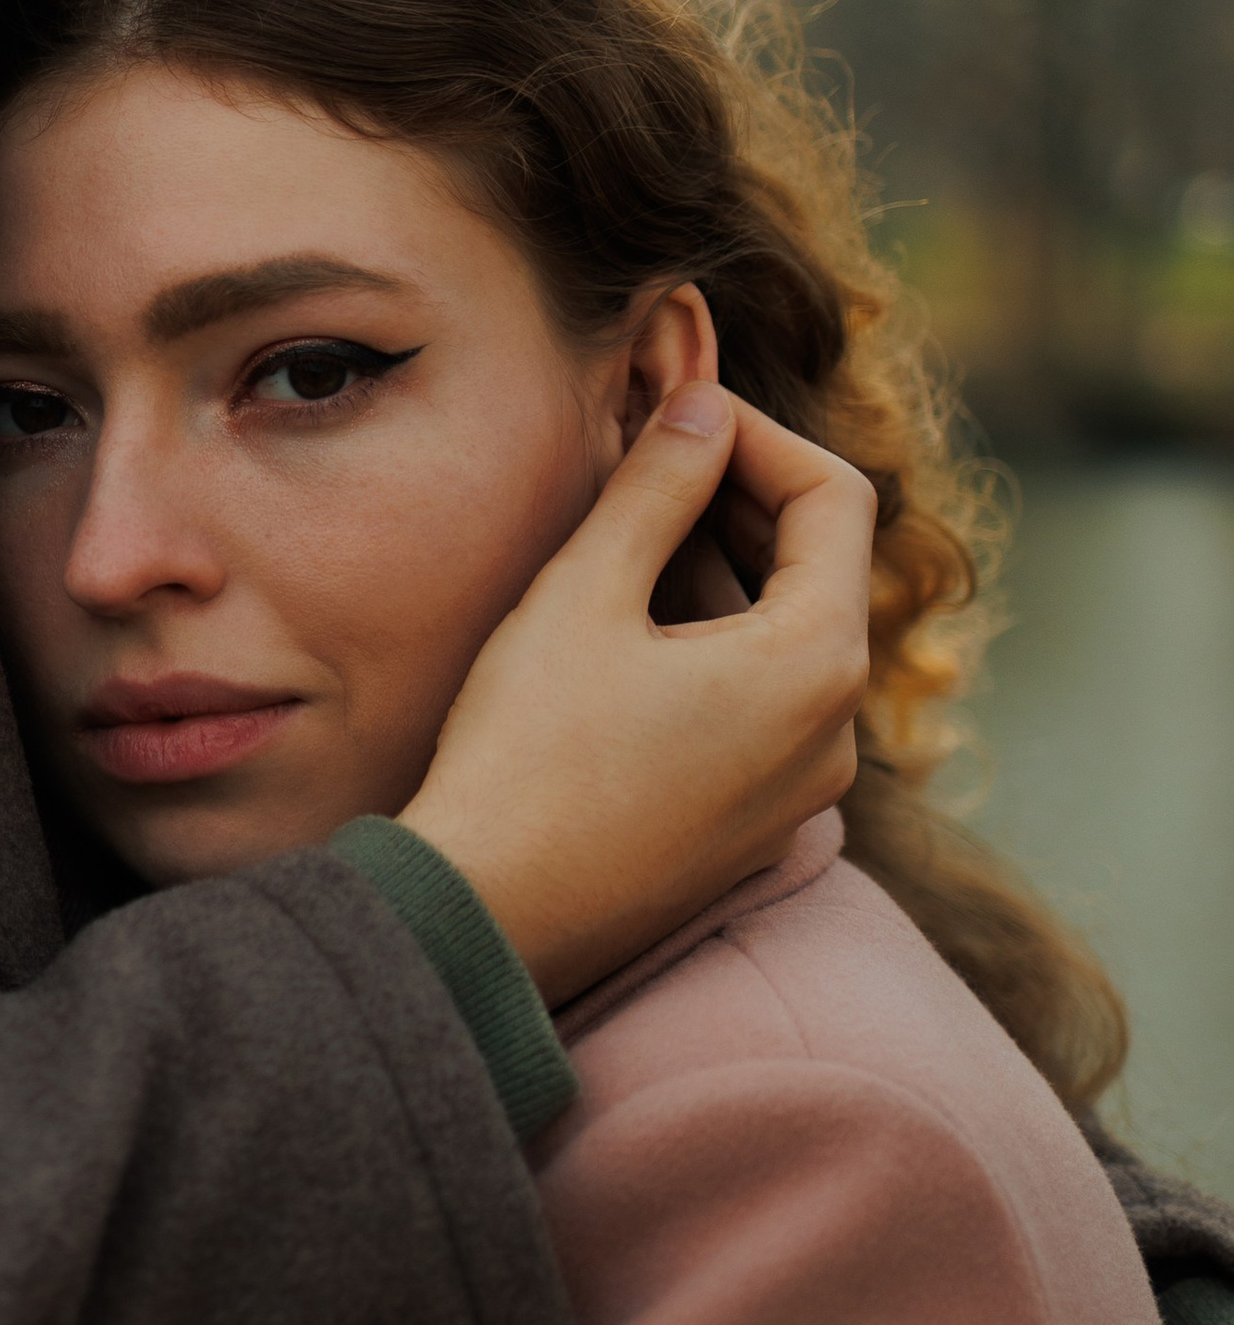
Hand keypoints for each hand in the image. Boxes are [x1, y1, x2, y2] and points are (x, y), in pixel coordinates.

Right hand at [397, 384, 873, 996]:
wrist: (490, 917)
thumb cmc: (529, 755)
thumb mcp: (586, 594)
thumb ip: (658, 487)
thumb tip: (702, 407)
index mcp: (817, 662)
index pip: (835, 497)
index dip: (757, 434)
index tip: (675, 414)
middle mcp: (836, 731)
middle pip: (822, 567)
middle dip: (741, 497)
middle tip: (649, 455)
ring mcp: (802, 788)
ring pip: (790, 637)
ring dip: (723, 570)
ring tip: (626, 533)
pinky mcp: (755, 825)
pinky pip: (765, 705)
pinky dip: (716, 643)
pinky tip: (629, 627)